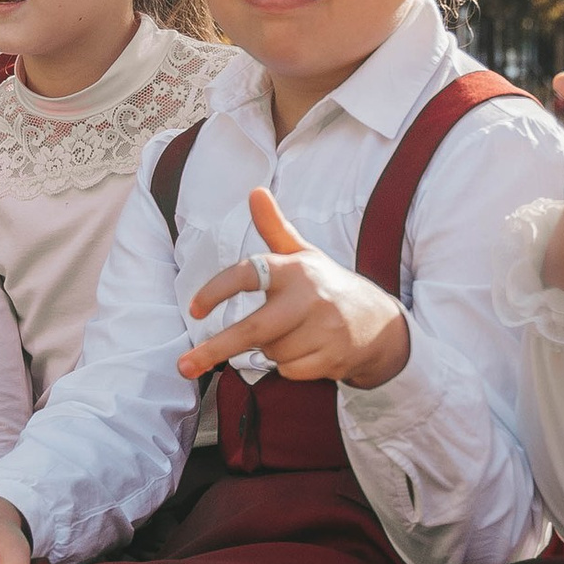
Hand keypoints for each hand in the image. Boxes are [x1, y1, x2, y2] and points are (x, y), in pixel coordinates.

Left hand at [174, 189, 409, 388]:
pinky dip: (289, 366)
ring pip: (271, 352)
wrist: (379, 323)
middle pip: (253, 329)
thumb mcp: (304, 254)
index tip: (193, 308)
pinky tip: (308, 352)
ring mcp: (324, 329)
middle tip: (184, 366)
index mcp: (296, 269)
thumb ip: (275, 227)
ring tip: (292, 335)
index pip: (249, 273)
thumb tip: (255, 192)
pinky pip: (290, 371)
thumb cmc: (328, 285)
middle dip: (215, 349)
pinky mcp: (333, 357)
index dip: (217, 289)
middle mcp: (309, 297)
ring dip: (270, 350)